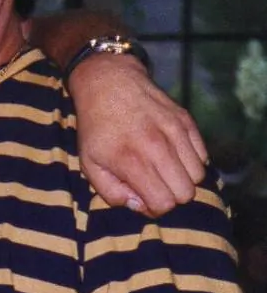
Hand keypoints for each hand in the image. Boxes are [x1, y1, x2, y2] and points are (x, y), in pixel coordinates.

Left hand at [70, 55, 206, 215]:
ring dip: (183, 179)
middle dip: (171, 196)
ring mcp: (176, 132)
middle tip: (154, 185)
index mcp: (132, 162)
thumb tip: (139, 205)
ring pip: (199, 175)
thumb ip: (112, 193)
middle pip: (186, 193)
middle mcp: (158, 147)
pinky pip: (203, 154)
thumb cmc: (96, 130)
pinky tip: (172, 155)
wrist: (109, 84)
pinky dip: (191, 161)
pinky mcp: (186, 120)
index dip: (154, 208)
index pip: (164, 203)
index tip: (143, 198)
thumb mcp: (90, 166)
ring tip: (163, 170)